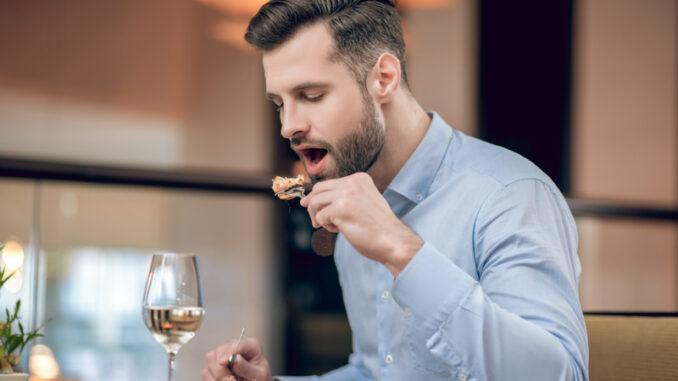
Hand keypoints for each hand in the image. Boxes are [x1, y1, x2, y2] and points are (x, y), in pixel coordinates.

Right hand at [202, 337, 271, 380]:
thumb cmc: (259, 378)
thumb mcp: (259, 375)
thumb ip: (247, 367)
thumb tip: (235, 358)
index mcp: (250, 346)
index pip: (237, 344)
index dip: (231, 351)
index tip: (226, 361)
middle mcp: (234, 347)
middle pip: (220, 351)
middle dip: (223, 369)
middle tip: (232, 379)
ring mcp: (223, 355)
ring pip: (210, 360)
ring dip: (218, 375)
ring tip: (231, 380)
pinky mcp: (213, 366)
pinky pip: (206, 372)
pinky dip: (213, 380)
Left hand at [300, 172, 422, 275]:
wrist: (393, 241)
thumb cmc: (378, 227)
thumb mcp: (363, 202)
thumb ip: (344, 197)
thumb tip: (312, 198)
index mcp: (359, 179)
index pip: (328, 183)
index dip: (317, 196)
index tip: (311, 206)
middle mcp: (352, 183)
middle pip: (318, 190)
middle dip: (312, 205)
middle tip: (315, 220)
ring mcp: (345, 194)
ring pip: (315, 202)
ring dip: (319, 217)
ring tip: (333, 226)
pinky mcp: (339, 209)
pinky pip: (319, 216)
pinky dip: (326, 226)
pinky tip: (340, 230)